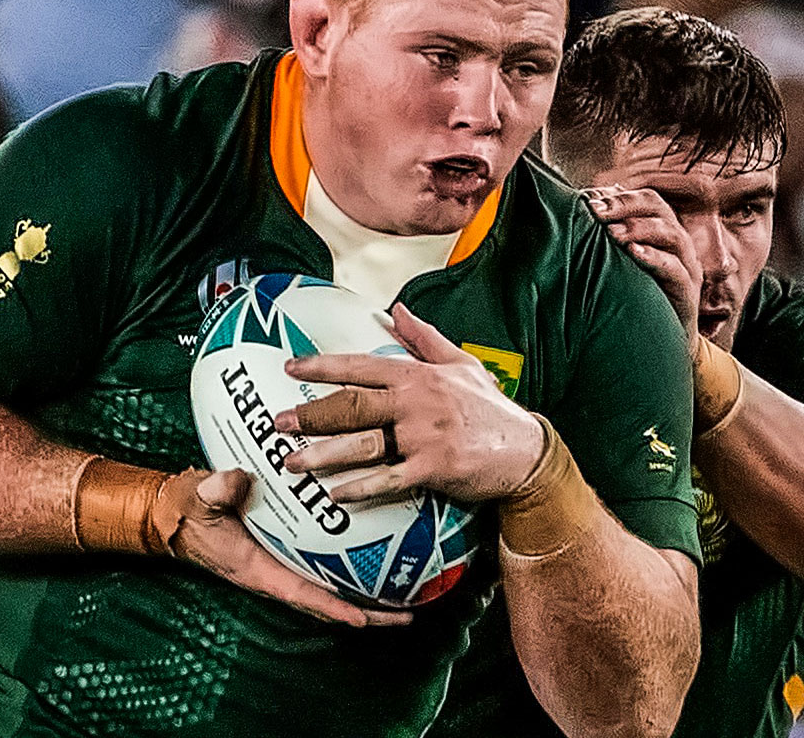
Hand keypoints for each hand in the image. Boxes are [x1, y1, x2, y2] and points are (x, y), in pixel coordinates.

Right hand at [156, 468, 410, 626]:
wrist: (172, 513)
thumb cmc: (187, 509)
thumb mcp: (198, 497)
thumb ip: (217, 490)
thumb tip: (240, 479)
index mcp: (258, 569)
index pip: (304, 595)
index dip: (336, 608)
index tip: (368, 618)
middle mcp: (275, 573)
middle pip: (329, 600)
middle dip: (368, 610)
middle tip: (408, 612)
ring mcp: (283, 563)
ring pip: (331, 586)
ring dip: (367, 593)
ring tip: (407, 591)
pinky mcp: (286, 549)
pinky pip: (325, 565)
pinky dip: (352, 566)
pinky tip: (381, 553)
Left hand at [275, 304, 545, 504]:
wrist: (525, 451)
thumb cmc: (491, 408)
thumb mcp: (462, 364)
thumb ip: (425, 338)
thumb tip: (397, 309)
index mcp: (418, 376)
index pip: (362, 366)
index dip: (323, 366)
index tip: (291, 367)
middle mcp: (416, 403)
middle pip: (353, 406)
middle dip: (311, 414)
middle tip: (278, 423)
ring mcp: (424, 436)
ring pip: (363, 444)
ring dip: (324, 454)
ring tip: (292, 463)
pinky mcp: (434, 468)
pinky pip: (389, 479)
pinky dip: (360, 488)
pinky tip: (334, 495)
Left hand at [583, 186, 700, 355]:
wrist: (660, 343)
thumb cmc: (637, 297)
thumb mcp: (621, 265)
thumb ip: (609, 239)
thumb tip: (580, 211)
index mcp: (662, 231)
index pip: (647, 200)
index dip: (621, 197)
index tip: (590, 201)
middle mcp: (678, 244)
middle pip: (660, 209)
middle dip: (626, 206)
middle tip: (597, 211)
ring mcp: (687, 266)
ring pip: (671, 234)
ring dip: (639, 229)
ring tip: (612, 233)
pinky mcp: (688, 291)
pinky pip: (676, 268)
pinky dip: (655, 258)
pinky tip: (634, 253)